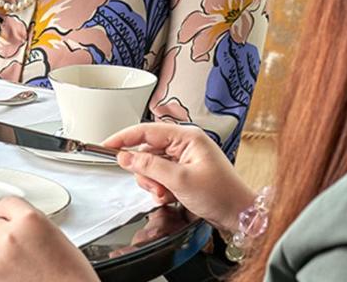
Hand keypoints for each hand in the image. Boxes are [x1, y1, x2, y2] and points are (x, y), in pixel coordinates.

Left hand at [0, 197, 98, 281]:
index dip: (5, 215)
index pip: (5, 204)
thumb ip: (31, 225)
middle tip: (11, 250)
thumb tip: (15, 225)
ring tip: (5, 265)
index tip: (5, 219)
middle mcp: (11, 234)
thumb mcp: (55, 235)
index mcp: (31, 219)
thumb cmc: (71, 274)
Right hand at [104, 123, 255, 230]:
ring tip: (165, 195)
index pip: (147, 131)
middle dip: (146, 172)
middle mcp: (185, 144)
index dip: (124, 138)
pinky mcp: (185, 172)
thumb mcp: (180, 181)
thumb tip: (126, 156)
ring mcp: (185, 159)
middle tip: (155, 188)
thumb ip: (150, 166)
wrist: (241, 215)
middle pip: (148, 151)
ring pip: (153, 166)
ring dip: (153, 183)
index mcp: (187, 137)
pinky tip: (170, 197)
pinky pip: (162, 176)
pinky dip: (161, 188)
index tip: (106, 145)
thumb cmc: (221, 195)